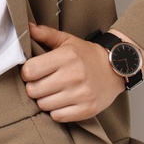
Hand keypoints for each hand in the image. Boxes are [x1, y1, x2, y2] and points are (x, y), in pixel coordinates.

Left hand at [20, 21, 142, 122]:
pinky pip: (58, 117)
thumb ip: (45, 34)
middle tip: (42, 83)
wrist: (116, 69)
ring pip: (43, 105)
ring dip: (44, 100)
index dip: (27, 72)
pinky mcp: (88, 109)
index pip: (29, 71)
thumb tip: (27, 26)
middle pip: (33, 90)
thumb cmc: (87, 55)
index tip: (33, 72)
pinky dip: (57, 111)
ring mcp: (82, 94)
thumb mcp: (67, 40)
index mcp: (67, 56)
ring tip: (53, 92)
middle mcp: (74, 75)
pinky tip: (62, 102)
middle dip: (34, 87)